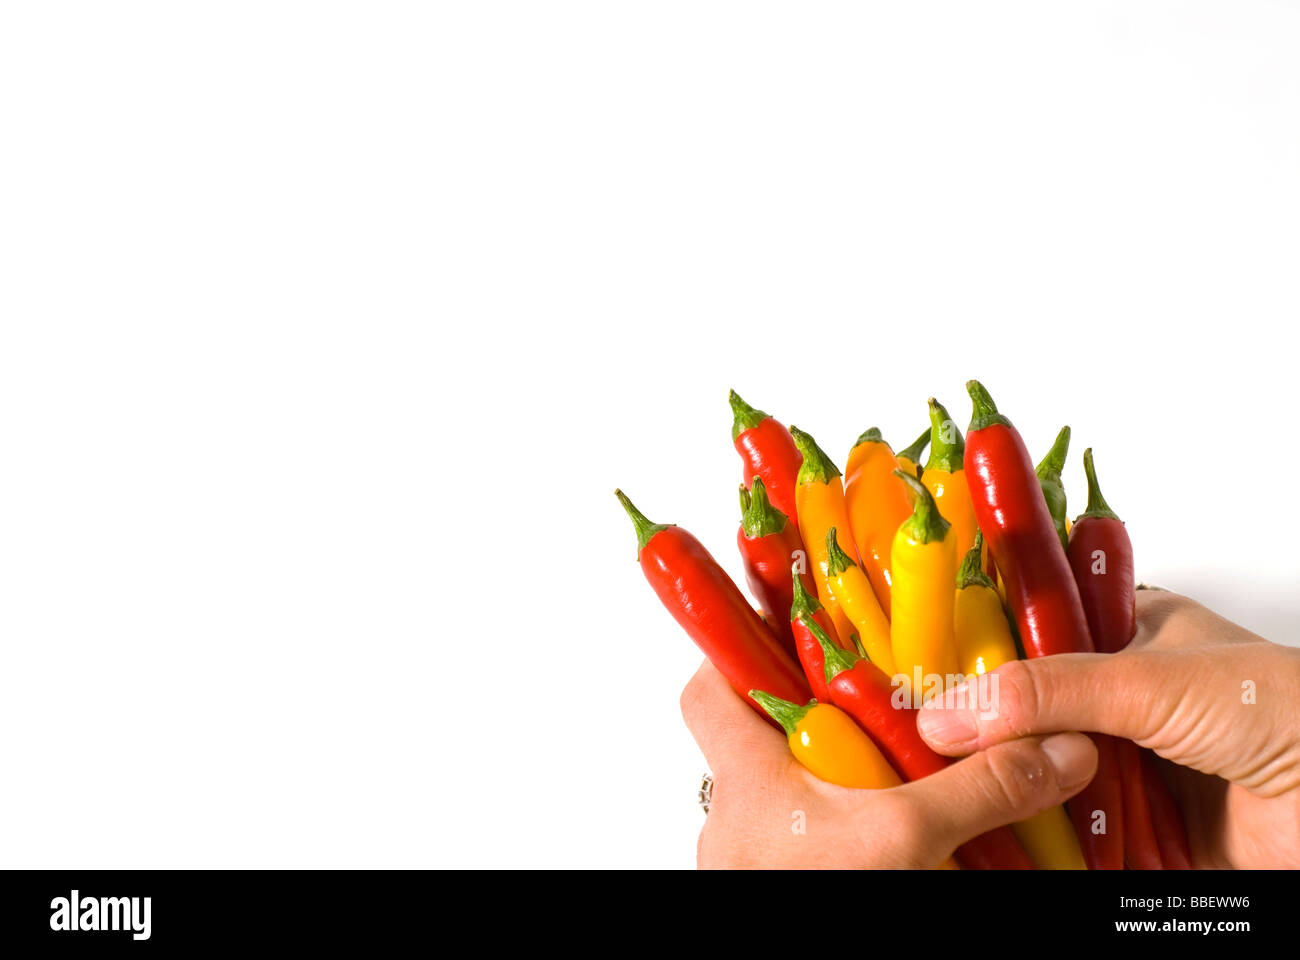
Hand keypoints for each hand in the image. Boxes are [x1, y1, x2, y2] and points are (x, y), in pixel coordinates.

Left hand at [681, 659, 1097, 867]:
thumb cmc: (814, 898)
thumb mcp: (902, 839)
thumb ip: (977, 788)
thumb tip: (1059, 748)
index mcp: (746, 769)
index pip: (711, 683)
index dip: (738, 641)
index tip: (788, 612)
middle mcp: (744, 807)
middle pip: (764, 728)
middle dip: (823, 705)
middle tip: (879, 684)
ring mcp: (763, 849)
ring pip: (797, 784)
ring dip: (848, 766)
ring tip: (910, 749)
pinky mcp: (794, 875)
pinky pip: (818, 831)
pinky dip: (858, 819)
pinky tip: (908, 822)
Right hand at [918, 590, 1299, 867]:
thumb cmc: (1283, 709)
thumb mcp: (1151, 680)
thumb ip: (1048, 691)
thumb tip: (952, 712)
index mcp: (1118, 629)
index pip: (1021, 622)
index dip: (965, 638)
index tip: (908, 657)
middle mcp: (1111, 692)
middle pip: (1015, 702)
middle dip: (968, 720)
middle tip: (908, 728)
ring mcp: (1113, 758)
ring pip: (1028, 766)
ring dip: (992, 779)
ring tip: (931, 781)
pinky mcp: (1120, 824)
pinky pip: (1053, 827)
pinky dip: (1022, 834)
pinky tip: (981, 829)